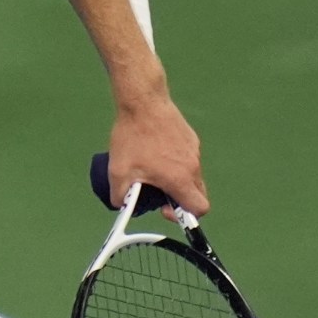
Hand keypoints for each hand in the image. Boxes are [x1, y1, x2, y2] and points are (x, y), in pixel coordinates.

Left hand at [105, 98, 207, 218]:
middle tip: (159, 193)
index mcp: (180, 178)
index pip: (199, 209)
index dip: (184, 216)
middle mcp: (193, 166)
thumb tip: (121, 205)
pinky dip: (177, 163)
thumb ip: (119, 196)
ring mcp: (194, 151)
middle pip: (197, 195)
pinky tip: (156, 152)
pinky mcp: (191, 138)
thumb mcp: (118, 172)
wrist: (143, 101)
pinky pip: (189, 159)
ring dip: (178, 180)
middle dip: (180, 200)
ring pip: (193, 176)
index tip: (164, 207)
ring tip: (153, 169)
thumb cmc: (132, 136)